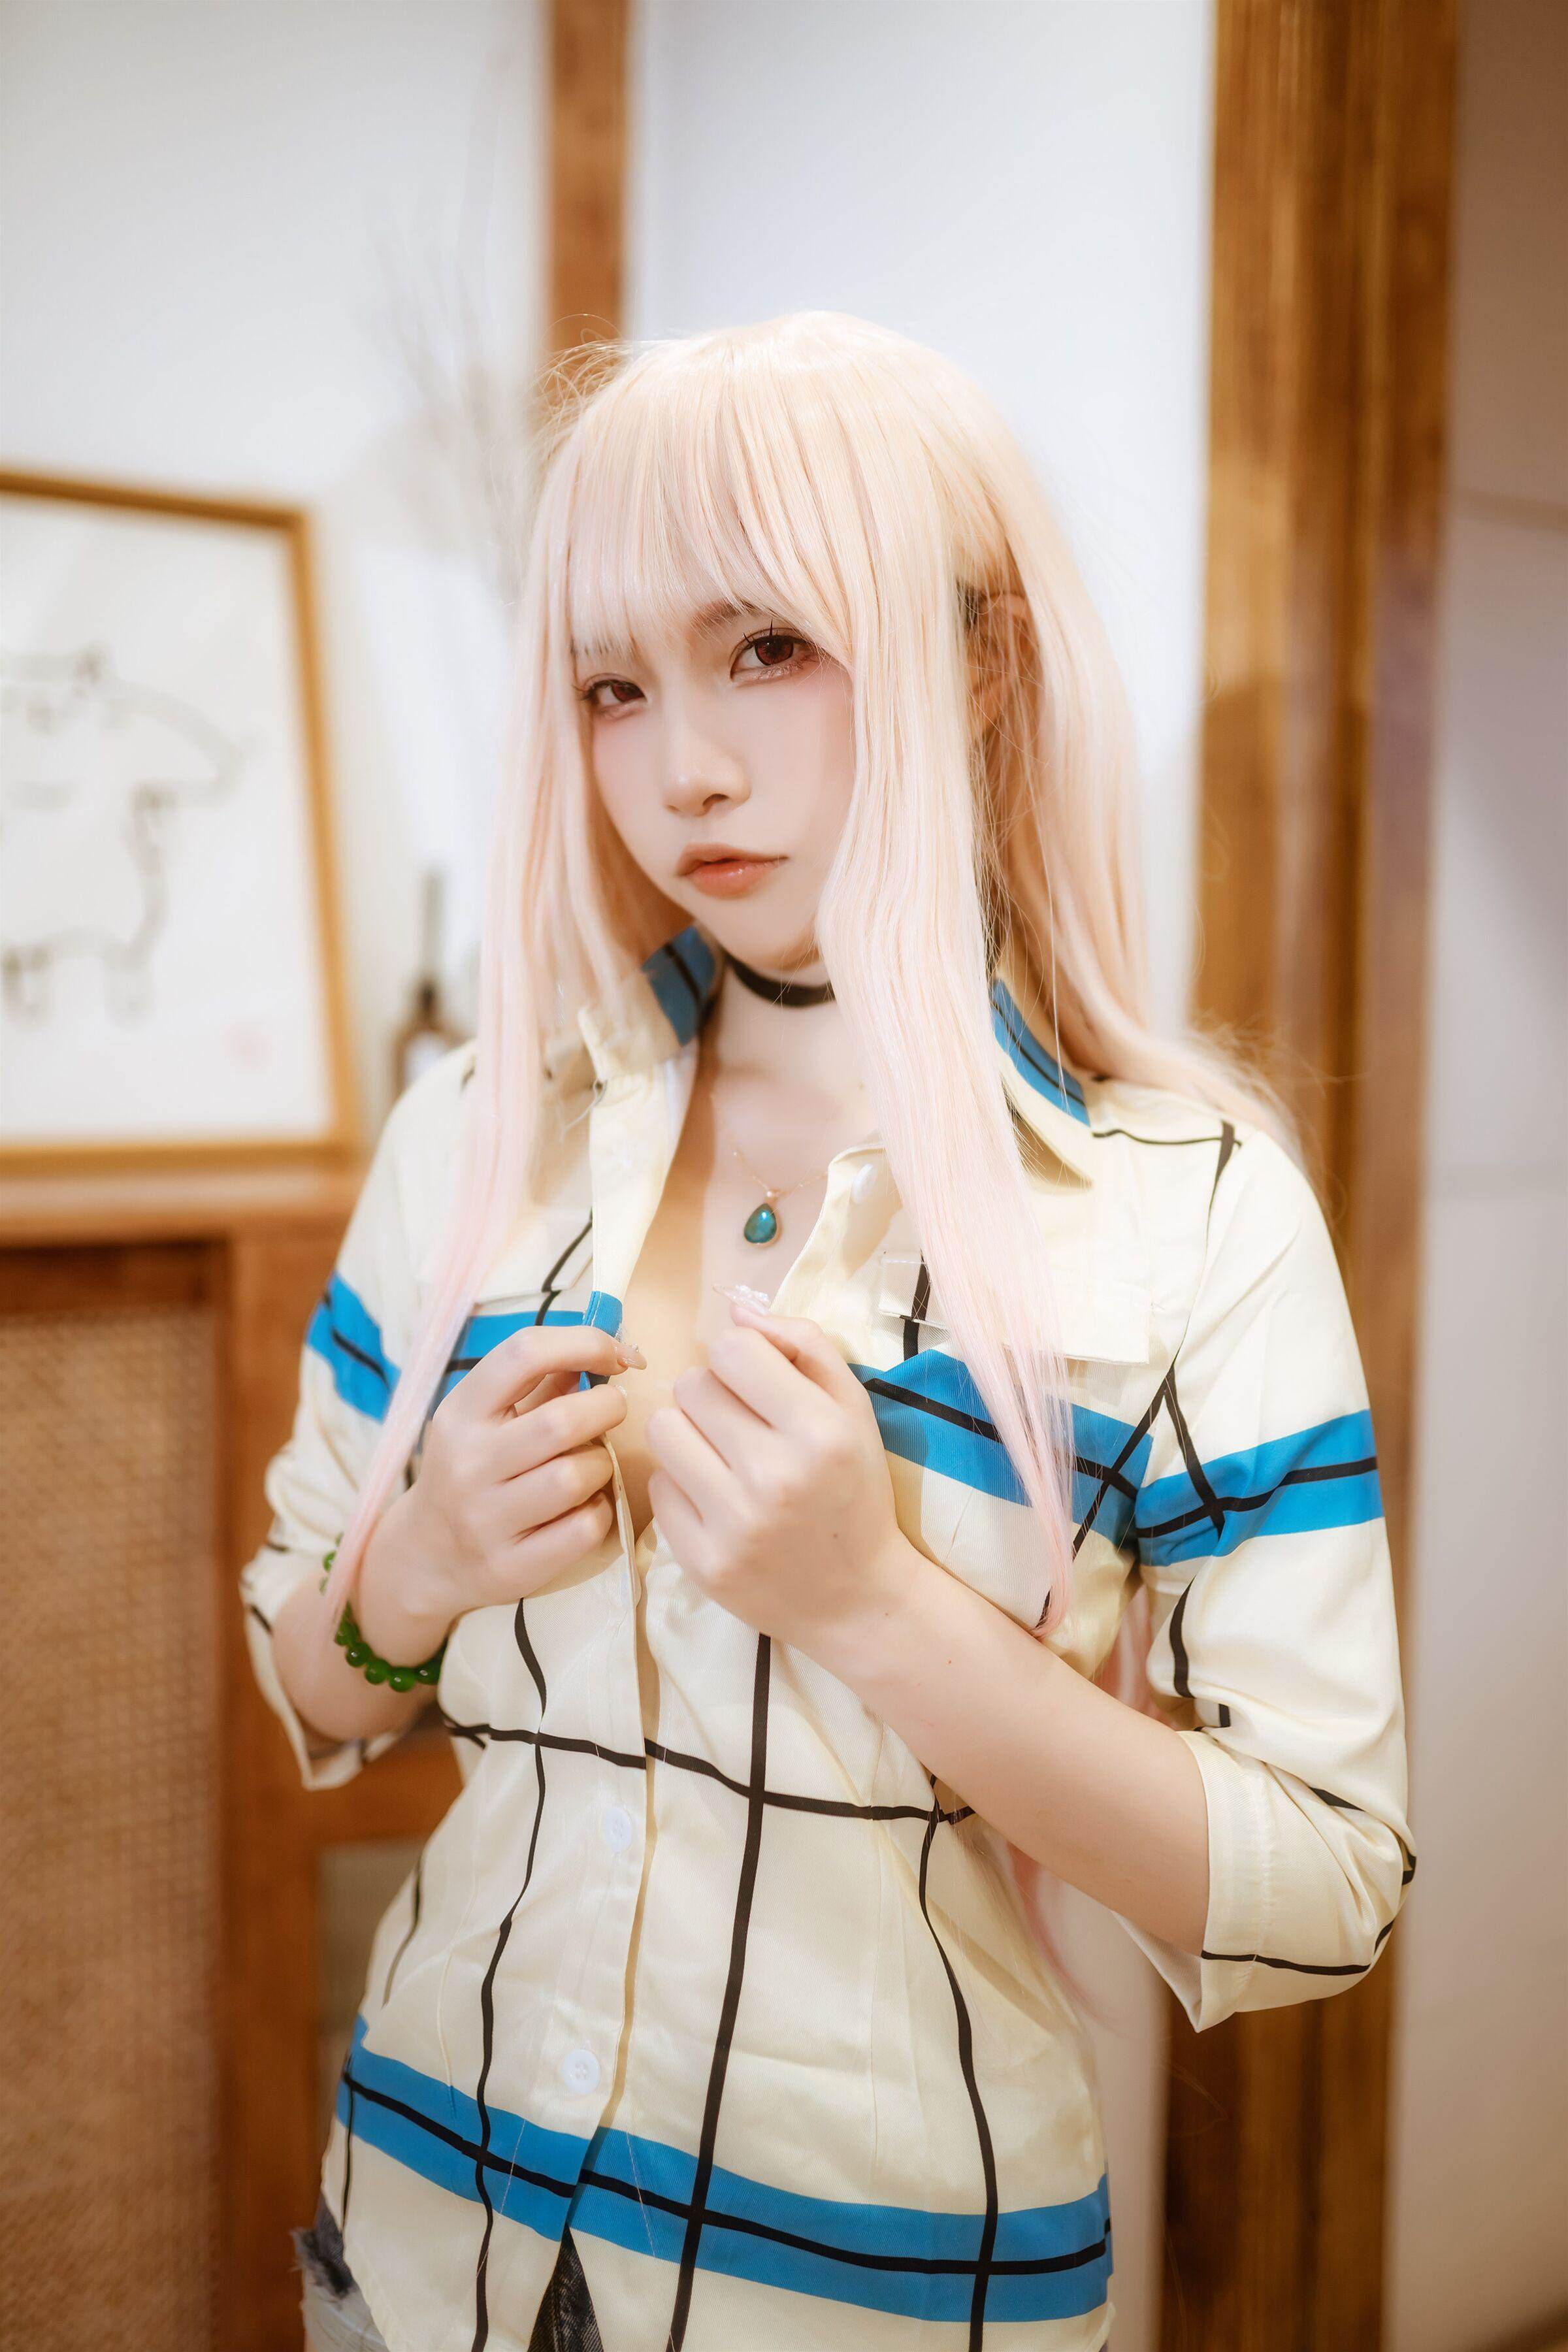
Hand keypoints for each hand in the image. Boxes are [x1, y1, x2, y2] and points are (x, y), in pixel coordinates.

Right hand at [396, 1322, 635, 1622]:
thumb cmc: (471, 1470)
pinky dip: (600, 1511)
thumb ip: (540, 1382)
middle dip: (608, 1408)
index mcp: (460, 1412)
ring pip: (577, 1477)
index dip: (585, 1343)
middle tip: (613, 1410)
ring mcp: (485, 1520)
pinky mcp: (510, 1567)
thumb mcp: (485, 1419)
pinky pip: (584, 1529)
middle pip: (562, 1422)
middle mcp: (467, 1464)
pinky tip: (587, 1506)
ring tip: (593, 1464)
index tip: (619, 1355)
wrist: (424, 1556)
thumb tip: (607, 1347)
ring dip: (602, 1464)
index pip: (524, 1353)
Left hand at [645, 1297, 914, 1659]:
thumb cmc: (854, 1488)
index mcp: (819, 1430)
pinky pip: (657, 1487)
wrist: (858, 1597)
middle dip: (712, 1394)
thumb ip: (802, 1344)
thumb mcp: (853, 1408)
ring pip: (663, 1431)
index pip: (731, 1349)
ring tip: (721, 1455)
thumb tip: (734, 1311)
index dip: (739, 1357)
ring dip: (688, 1433)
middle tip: (740, 1424)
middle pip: (691, 1386)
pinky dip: (681, 1485)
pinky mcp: (702, 1563)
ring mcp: (734, 1525)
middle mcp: (775, 1477)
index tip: (756, 1382)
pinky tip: (715, 1499)